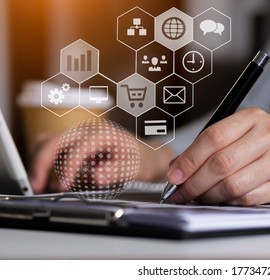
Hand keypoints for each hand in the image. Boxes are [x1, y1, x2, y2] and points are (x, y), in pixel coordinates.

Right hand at [29, 131, 172, 193]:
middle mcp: (88, 131)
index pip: (78, 147)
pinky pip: (53, 149)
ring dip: (41, 163)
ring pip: (48, 142)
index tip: (64, 185)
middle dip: (42, 163)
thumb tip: (97, 176)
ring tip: (43, 184)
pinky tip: (53, 180)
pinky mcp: (75, 143)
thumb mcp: (135, 168)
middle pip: (54, 140)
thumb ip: (116, 171)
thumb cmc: (142, 160)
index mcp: (103, 134)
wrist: (147, 155)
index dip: (68, 167)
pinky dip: (47, 163)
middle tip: (38, 185)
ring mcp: (79, 136)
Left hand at [167, 108, 269, 204]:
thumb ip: (211, 146)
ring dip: (209, 195)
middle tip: (181, 192)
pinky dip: (227, 202)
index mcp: (253, 117)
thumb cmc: (268, 143)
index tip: (174, 175)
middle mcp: (269, 136)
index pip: (213, 137)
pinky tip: (221, 199)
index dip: (189, 159)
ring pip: (233, 184)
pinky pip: (247, 199)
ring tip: (199, 196)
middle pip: (221, 163)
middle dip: (194, 182)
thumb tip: (178, 168)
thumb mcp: (243, 132)